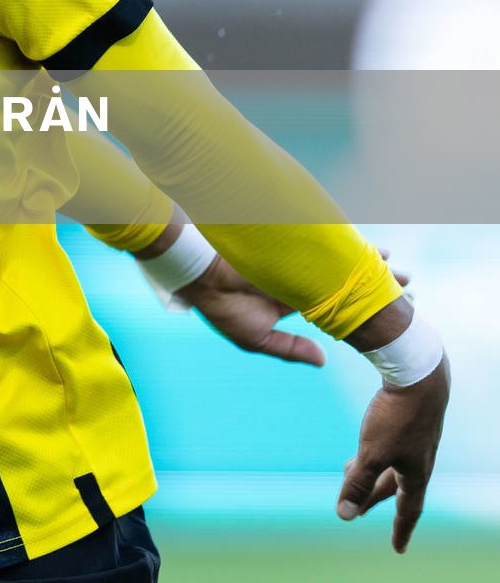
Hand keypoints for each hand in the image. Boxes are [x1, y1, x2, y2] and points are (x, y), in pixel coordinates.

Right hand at [176, 248, 411, 367]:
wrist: (200, 272)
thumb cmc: (222, 308)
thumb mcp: (256, 338)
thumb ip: (290, 348)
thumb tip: (324, 359)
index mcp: (288, 303)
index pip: (332, 309)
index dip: (359, 310)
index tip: (384, 311)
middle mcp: (297, 282)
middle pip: (342, 285)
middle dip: (372, 287)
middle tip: (406, 289)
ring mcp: (297, 264)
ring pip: (341, 266)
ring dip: (369, 268)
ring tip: (398, 271)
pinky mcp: (294, 247)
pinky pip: (331, 249)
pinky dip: (353, 251)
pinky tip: (377, 253)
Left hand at [336, 355, 449, 551]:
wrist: (418, 374)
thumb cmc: (396, 417)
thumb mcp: (372, 454)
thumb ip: (357, 483)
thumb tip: (344, 516)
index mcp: (416, 473)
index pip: (408, 510)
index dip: (400, 530)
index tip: (397, 549)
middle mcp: (419, 459)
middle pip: (393, 487)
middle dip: (373, 499)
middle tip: (356, 511)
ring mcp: (415, 440)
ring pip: (390, 465)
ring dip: (369, 473)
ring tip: (346, 474)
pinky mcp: (407, 421)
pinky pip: (390, 447)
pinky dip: (373, 453)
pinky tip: (365, 444)